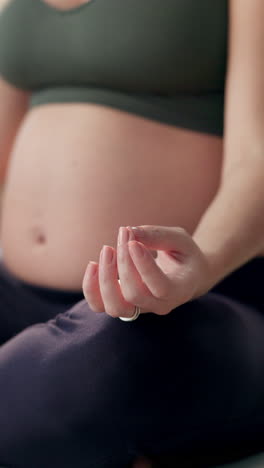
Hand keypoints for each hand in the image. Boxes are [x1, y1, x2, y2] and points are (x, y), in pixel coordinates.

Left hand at [82, 225, 209, 317]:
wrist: (186, 276)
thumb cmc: (185, 255)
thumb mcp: (180, 239)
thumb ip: (158, 235)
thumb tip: (130, 232)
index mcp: (180, 290)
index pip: (160, 287)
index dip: (143, 266)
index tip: (133, 242)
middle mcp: (159, 305)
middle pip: (134, 295)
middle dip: (124, 262)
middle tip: (125, 234)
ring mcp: (139, 308)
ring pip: (115, 307)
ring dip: (105, 278)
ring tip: (107, 249)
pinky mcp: (122, 305)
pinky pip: (99, 305)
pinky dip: (91, 288)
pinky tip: (93, 264)